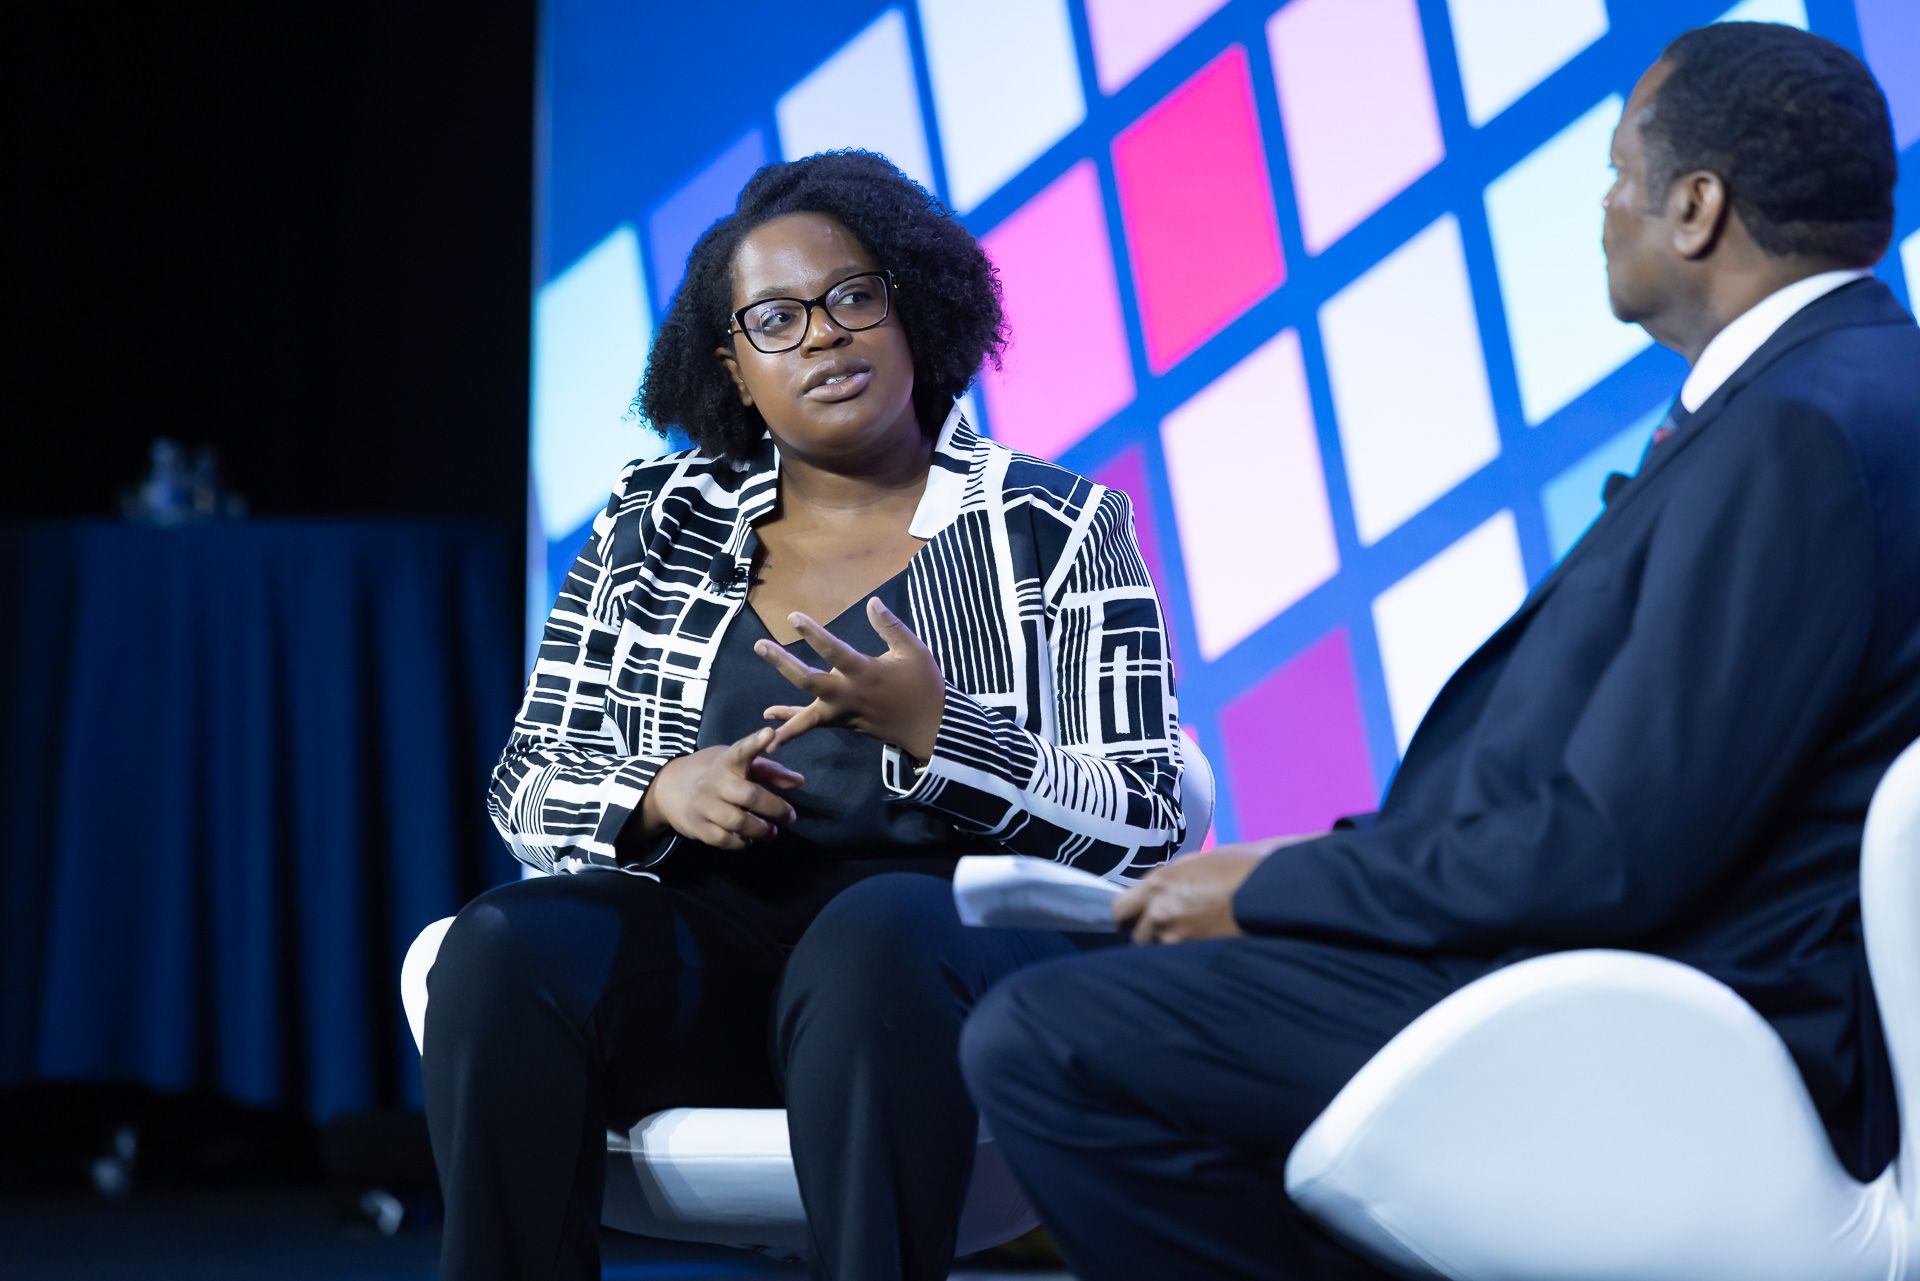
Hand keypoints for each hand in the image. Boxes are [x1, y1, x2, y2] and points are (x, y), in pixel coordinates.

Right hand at [641, 727, 805, 849]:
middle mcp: (715, 782)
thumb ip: (769, 771)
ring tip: (772, 831)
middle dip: (775, 808)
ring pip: (739, 821)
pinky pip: (724, 839)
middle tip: (791, 817)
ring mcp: (704, 805)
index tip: (769, 734)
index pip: (741, 749)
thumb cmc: (714, 772)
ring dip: (761, 829)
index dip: (755, 742)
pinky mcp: (697, 826)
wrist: (668, 787)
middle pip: (750, 796)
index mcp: (726, 761)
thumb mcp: (736, 763)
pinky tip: (749, 839)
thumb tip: (799, 782)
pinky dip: (741, 842)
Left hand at [755, 597, 946, 760]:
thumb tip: (873, 602)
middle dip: (782, 663)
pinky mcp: (842, 724)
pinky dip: (791, 724)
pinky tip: (771, 720)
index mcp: (866, 672)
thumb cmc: (924, 685)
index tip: (792, 617)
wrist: (930, 727)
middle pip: (807, 681)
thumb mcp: (915, 651)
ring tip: (762, 710)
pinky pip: (813, 724)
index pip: (833, 650)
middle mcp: (848, 694)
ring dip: (783, 713)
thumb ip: (891, 627)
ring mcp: (843, 713)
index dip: (812, 633)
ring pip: (806, 715)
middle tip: (760, 646)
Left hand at [1113, 844, 1273, 944]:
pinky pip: (1181, 964)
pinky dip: (1190, 960)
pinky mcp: (1197, 957)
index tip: (1137, 921)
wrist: (1278, 890)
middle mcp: (1160, 911)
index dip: (1129, 918)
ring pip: (1160, 954)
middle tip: (1173, 933)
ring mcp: (1177, 937)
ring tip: (1197, 941)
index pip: (1120, 910)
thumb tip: (1161, 890)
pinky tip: (1206, 952)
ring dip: (1173, 950)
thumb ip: (1174, 878)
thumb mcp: (1202, 861)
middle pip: (1138, 937)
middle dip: (1151, 936)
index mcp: (1160, 883)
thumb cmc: (1246, 868)